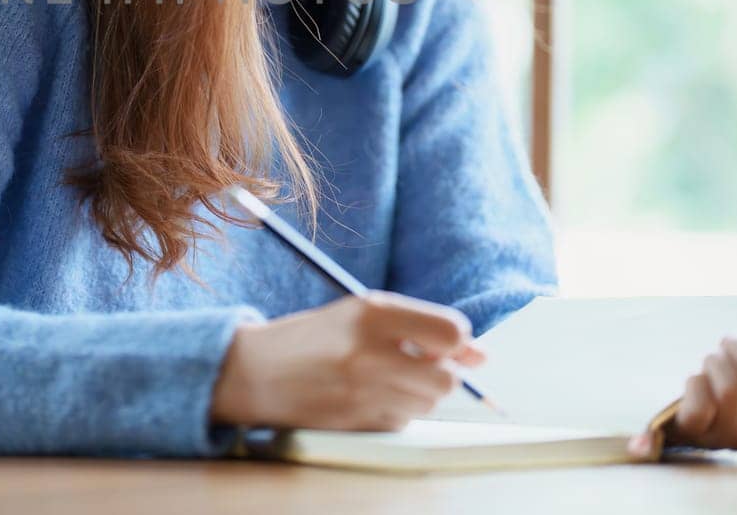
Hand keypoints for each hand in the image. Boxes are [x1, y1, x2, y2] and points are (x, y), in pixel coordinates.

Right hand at [210, 291, 485, 430]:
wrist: (254, 372)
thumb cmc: (314, 338)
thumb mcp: (361, 314)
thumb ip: (420, 327)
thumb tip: (482, 355)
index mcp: (372, 312)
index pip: (451, 331)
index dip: (457, 342)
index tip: (444, 345)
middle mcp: (368, 351)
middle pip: (446, 378)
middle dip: (440, 375)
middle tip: (415, 366)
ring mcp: (361, 391)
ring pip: (427, 404)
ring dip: (417, 395)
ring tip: (385, 380)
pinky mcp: (354, 422)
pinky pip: (401, 423)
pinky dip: (394, 413)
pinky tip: (367, 399)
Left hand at [629, 319, 736, 454]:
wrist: (682, 417)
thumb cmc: (726, 386)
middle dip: (735, 342)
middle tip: (723, 347)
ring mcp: (729, 438)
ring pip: (731, 386)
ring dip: (713, 361)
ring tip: (708, 365)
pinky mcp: (696, 435)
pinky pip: (701, 402)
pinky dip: (694, 382)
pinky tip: (694, 384)